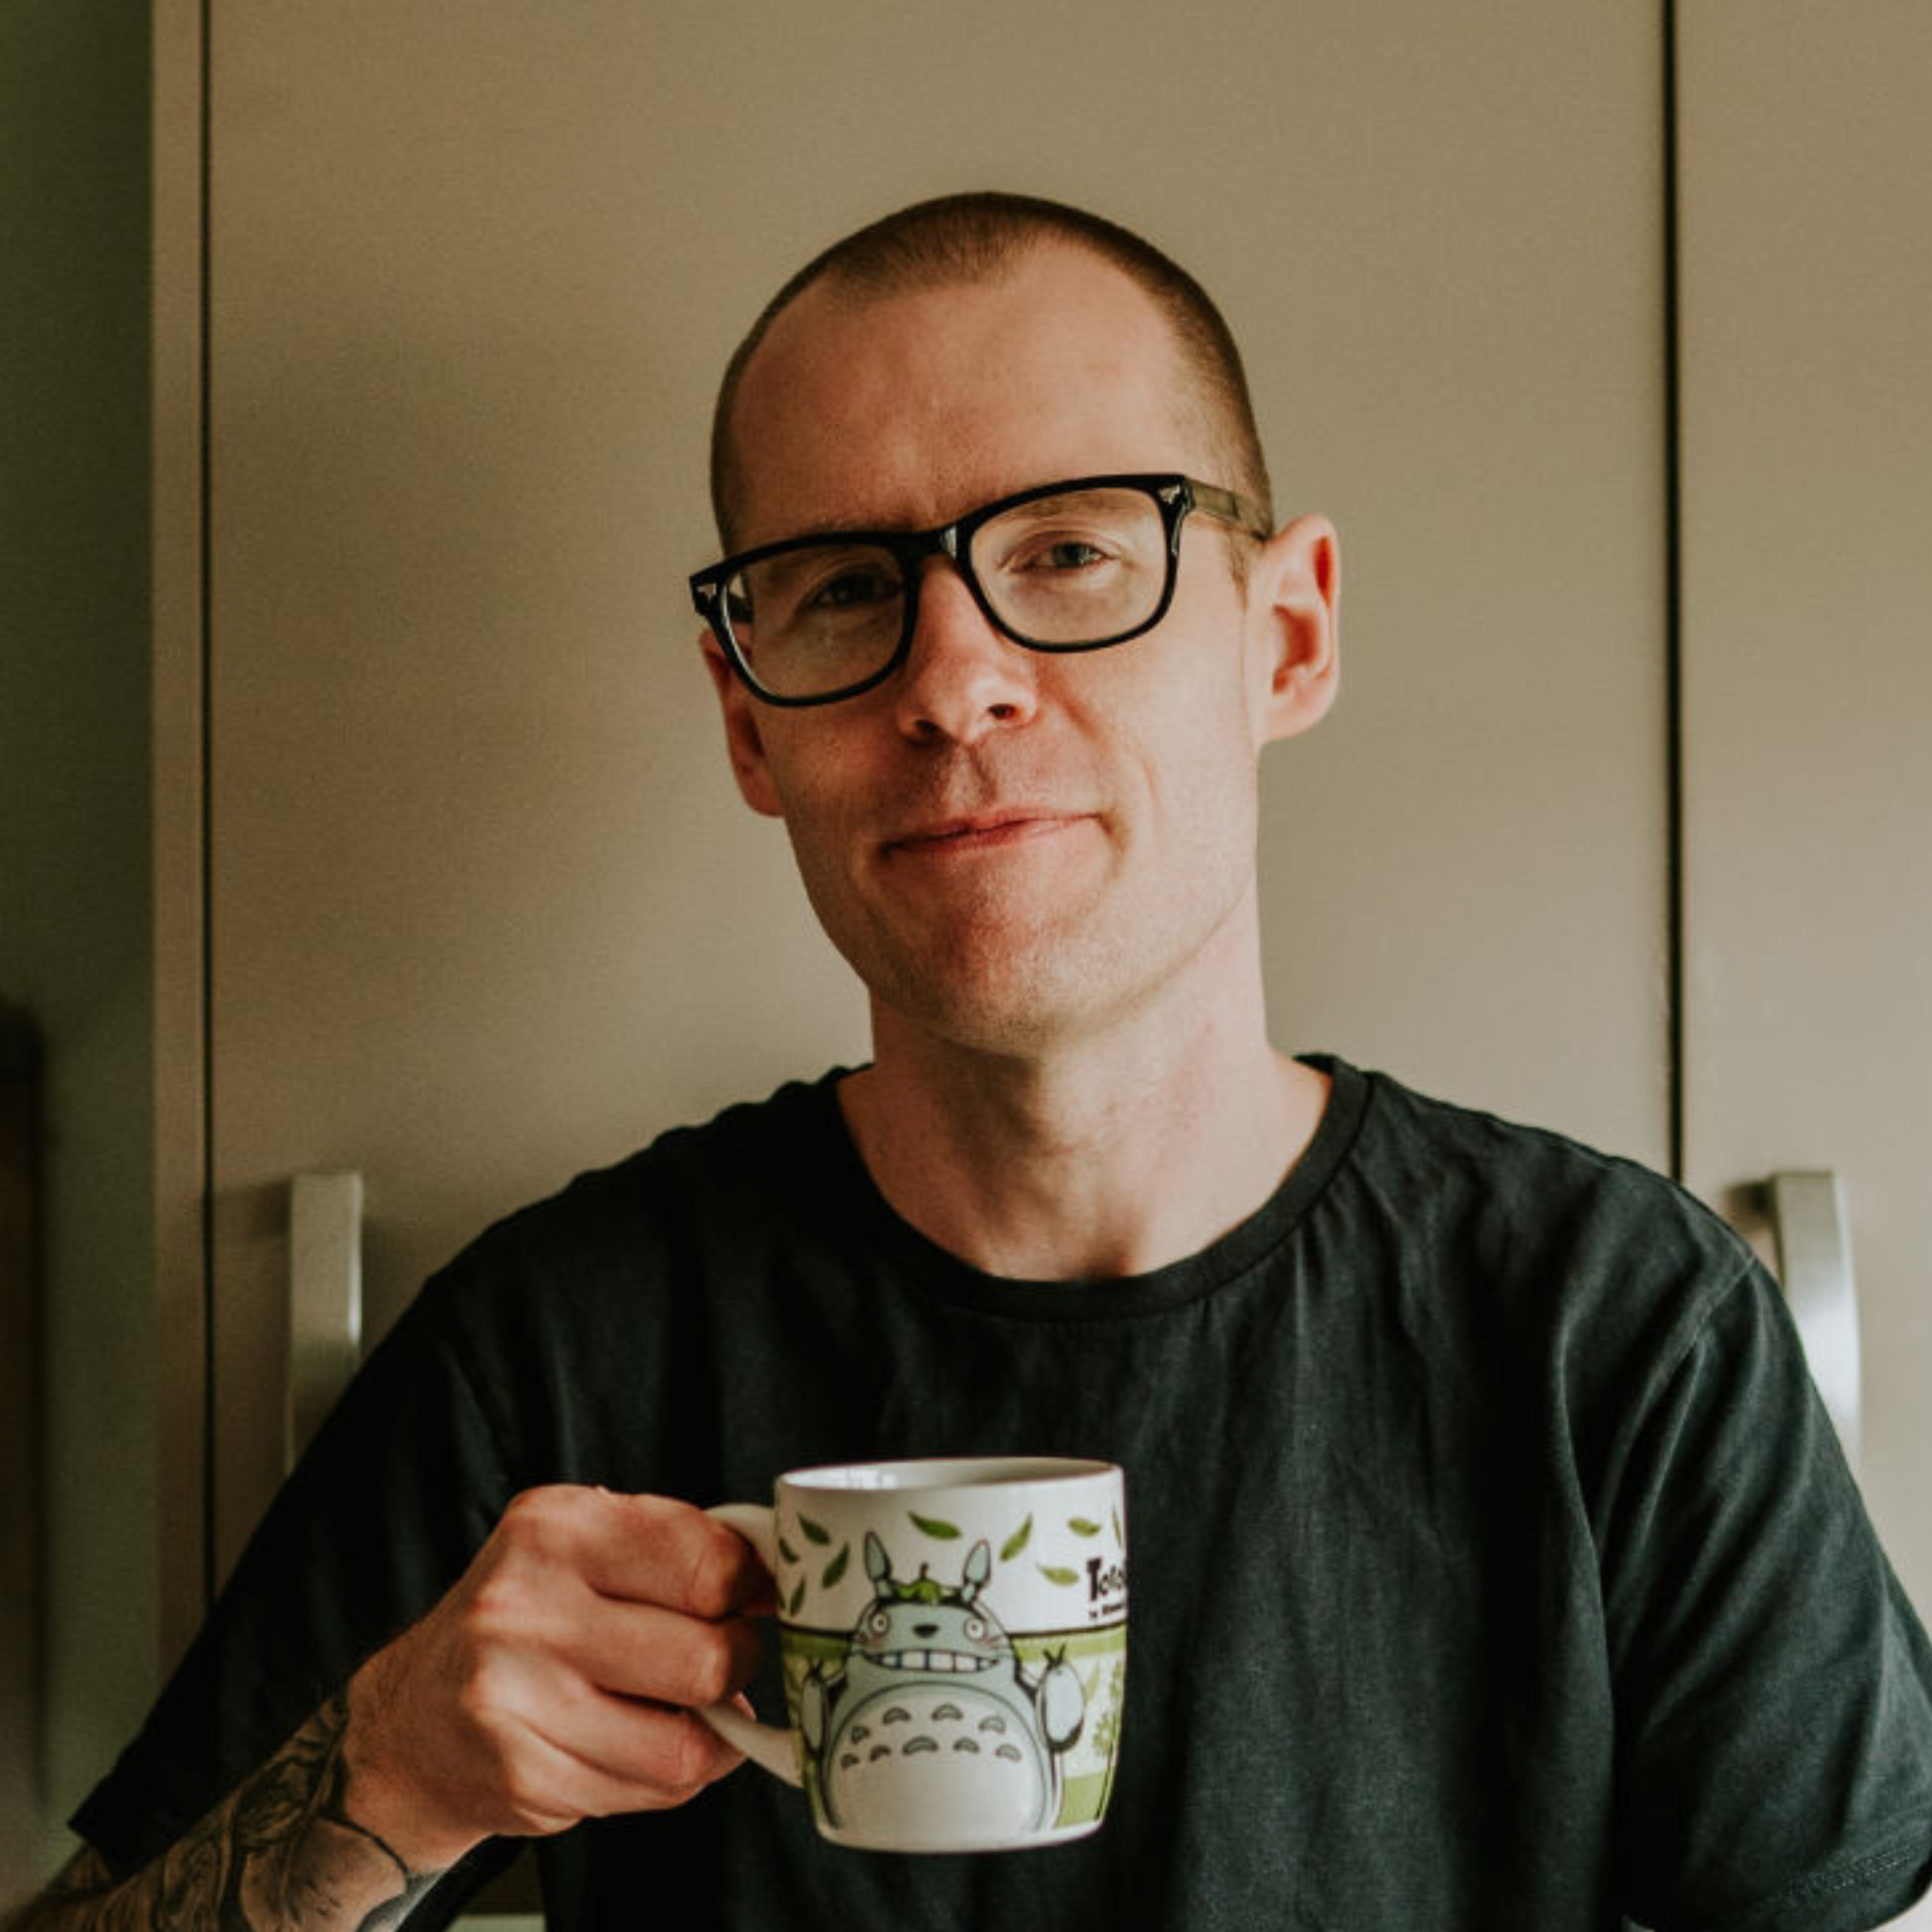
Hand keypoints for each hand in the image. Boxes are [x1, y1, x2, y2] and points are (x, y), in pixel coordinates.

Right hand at [338, 1485, 770, 1869]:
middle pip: (707, 1656)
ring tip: (691, 1707)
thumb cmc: (530, 1618)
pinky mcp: (522, 1775)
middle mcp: (524, 1604)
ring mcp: (516, 1695)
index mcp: (555, 1526)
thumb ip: (678, 1548)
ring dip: (714, 1730)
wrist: (416, 1717)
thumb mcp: (586, 1546)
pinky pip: (651, 1787)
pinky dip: (671, 1772)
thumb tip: (789, 1576)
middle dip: (737, 1662)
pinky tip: (644, 1744)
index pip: (707, 1560)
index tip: (762, 1596)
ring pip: (686, 1739)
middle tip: (724, 1657)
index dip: (755, 1587)